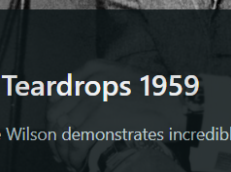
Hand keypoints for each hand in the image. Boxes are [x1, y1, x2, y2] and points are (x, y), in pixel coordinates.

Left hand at [46, 60, 186, 170]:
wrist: (176, 104)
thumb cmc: (154, 95)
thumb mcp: (123, 78)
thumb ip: (98, 86)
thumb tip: (74, 113)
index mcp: (94, 68)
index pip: (58, 93)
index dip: (54, 118)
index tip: (58, 134)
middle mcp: (91, 80)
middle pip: (56, 112)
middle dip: (55, 136)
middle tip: (61, 153)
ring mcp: (95, 98)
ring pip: (63, 129)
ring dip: (64, 149)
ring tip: (70, 160)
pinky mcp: (101, 118)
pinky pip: (75, 141)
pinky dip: (73, 156)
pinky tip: (78, 163)